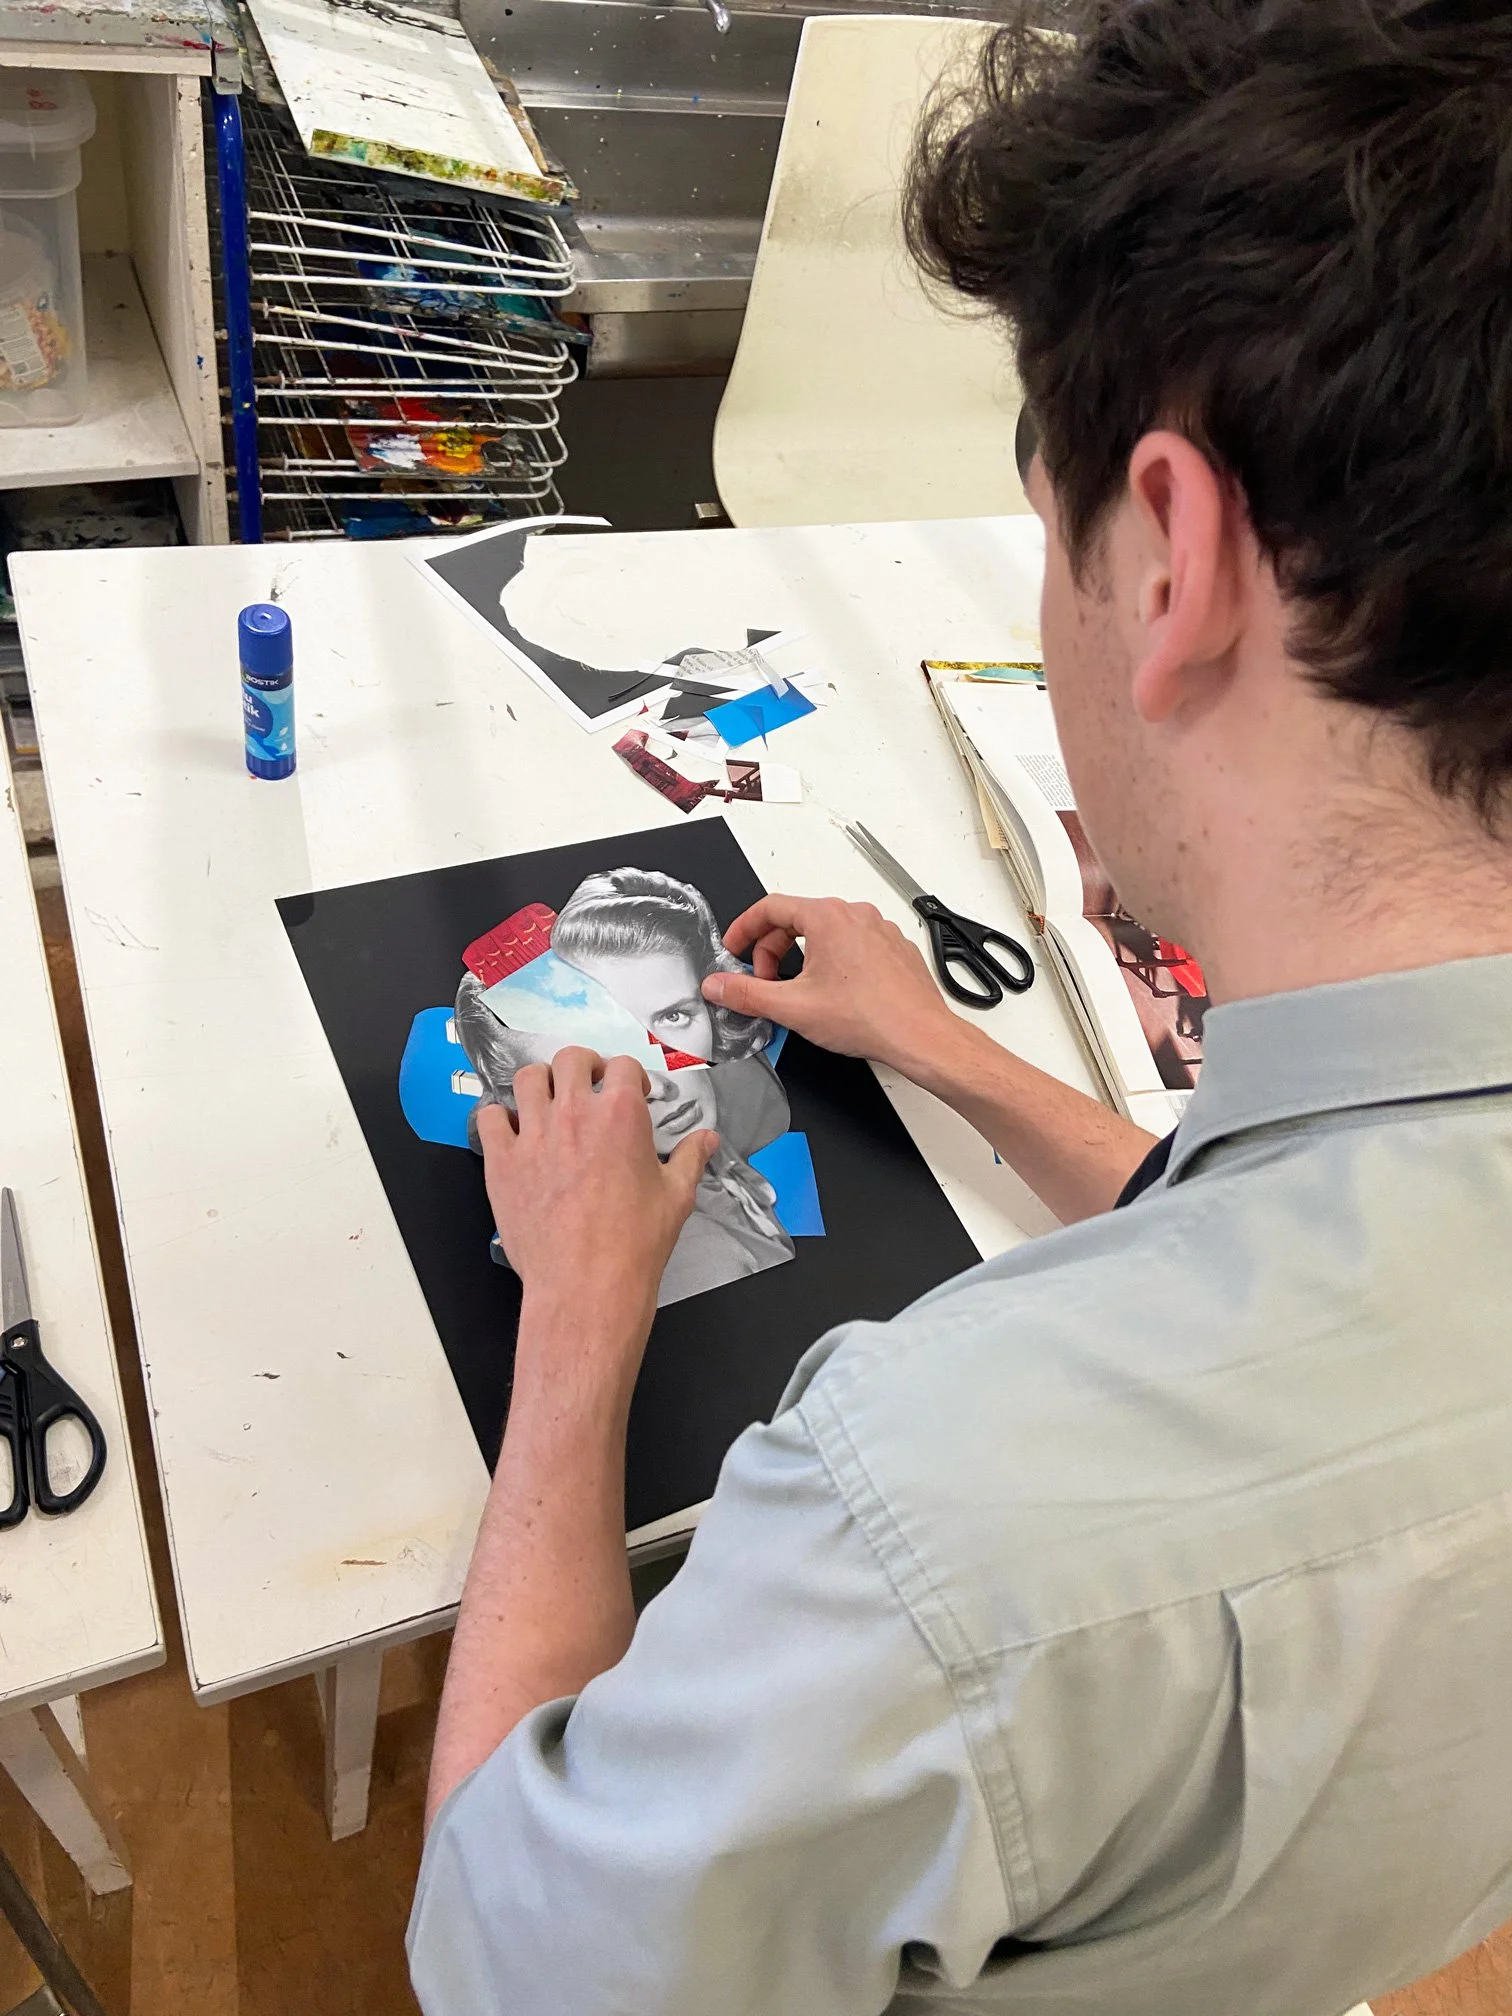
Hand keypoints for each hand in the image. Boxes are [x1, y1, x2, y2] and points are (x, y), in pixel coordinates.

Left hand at [478, 1048, 717, 1347]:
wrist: (586, 1284)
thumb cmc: (632, 1245)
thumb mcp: (676, 1198)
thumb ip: (690, 1159)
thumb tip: (706, 1140)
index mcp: (621, 1115)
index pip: (623, 1066)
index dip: (629, 1076)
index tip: (632, 1092)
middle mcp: (574, 1114)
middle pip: (571, 1058)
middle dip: (583, 1066)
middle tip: (589, 1085)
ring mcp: (534, 1134)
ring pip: (528, 1078)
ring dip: (541, 1083)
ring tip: (549, 1101)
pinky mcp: (503, 1160)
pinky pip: (489, 1117)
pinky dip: (499, 1117)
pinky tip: (512, 1131)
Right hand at [703, 895, 957, 1076]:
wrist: (920, 1035)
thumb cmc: (870, 1017)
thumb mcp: (793, 1008)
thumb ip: (747, 994)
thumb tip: (718, 986)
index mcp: (827, 918)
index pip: (770, 907)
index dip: (743, 929)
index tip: (734, 949)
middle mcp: (855, 915)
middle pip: (796, 919)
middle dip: (771, 950)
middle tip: (762, 981)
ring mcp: (878, 929)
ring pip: (825, 933)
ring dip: (802, 957)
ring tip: (798, 991)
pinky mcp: (893, 947)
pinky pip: (852, 944)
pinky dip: (832, 962)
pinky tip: (832, 993)